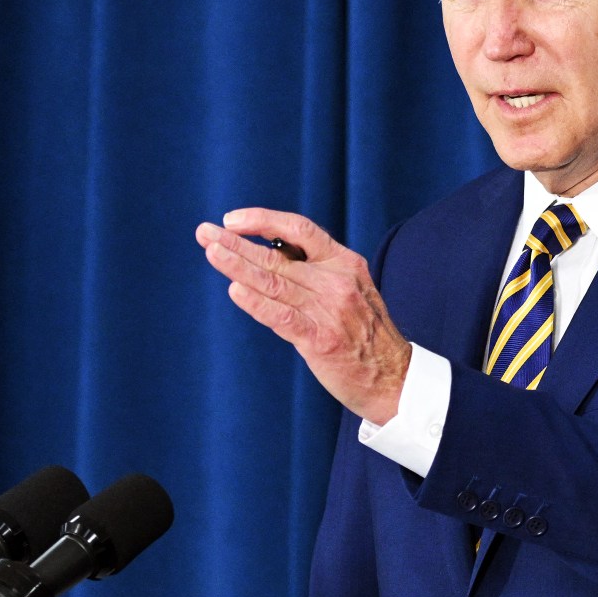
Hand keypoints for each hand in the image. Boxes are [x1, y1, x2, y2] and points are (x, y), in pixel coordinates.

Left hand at [196, 208, 410, 424]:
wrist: (393, 377)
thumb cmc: (365, 334)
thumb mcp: (352, 289)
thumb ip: (317, 272)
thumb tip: (269, 255)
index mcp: (345, 263)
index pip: (300, 229)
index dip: (264, 220)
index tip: (232, 220)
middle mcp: (337, 281)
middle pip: (278, 255)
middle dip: (236, 243)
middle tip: (204, 232)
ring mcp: (329, 310)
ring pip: (274, 282)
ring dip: (237, 265)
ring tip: (211, 252)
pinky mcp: (320, 340)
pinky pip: (282, 317)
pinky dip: (257, 303)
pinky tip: (235, 290)